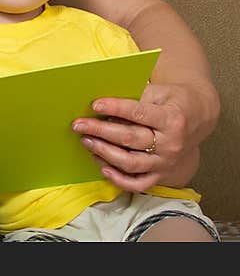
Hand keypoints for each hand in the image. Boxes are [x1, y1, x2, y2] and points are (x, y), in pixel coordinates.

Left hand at [72, 82, 198, 191]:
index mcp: (172, 119)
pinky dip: (118, 179)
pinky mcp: (161, 175)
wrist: (197, 118)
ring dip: (104, 152)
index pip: (139, 113)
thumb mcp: (159, 91)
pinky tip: (101, 166)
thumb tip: (103, 103)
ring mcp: (165, 163)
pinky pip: (138, 183)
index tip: (94, 105)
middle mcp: (171, 144)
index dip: (115, 108)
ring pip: (130, 163)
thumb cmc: (171, 101)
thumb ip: (135, 96)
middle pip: (130, 139)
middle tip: (78, 124)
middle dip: (100, 131)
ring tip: (86, 141)